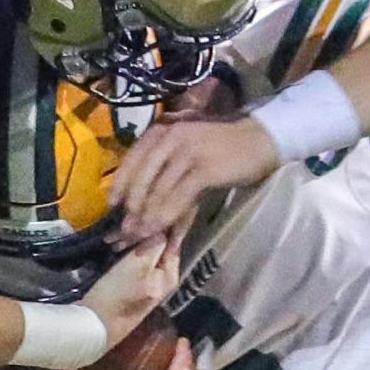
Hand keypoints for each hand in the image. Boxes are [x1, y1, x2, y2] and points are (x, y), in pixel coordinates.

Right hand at [83, 228, 182, 351]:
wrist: (94, 324)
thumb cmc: (118, 294)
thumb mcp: (139, 265)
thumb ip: (154, 245)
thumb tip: (161, 228)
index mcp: (171, 274)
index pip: (171, 241)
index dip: (157, 227)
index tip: (141, 218)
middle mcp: (163, 279)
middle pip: (157, 247)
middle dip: (142, 234)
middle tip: (124, 225)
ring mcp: (147, 283)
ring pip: (142, 253)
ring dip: (130, 242)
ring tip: (116, 234)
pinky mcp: (130, 286)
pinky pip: (131, 261)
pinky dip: (123, 252)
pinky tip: (113, 245)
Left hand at [108, 113, 278, 246]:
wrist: (259, 140)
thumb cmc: (222, 148)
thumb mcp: (186, 151)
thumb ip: (165, 169)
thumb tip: (142, 201)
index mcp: (160, 131)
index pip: (130, 161)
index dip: (119, 188)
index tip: (111, 210)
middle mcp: (169, 137)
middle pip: (141, 178)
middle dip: (131, 210)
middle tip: (123, 233)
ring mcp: (186, 152)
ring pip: (157, 190)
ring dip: (146, 218)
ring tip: (138, 238)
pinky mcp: (203, 168)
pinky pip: (177, 196)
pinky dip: (165, 216)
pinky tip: (159, 231)